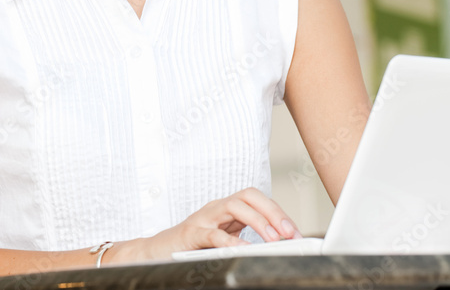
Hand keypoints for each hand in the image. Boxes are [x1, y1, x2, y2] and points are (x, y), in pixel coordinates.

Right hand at [140, 187, 302, 258]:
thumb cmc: (191, 246)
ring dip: (257, 221)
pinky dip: (230, 241)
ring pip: (234, 207)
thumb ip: (242, 236)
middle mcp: (216, 208)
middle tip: (289, 232)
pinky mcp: (190, 234)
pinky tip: (244, 250)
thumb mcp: (222, 238)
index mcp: (226, 209)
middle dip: (272, 212)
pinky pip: (213, 234)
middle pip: (249, 196)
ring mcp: (203, 218)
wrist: (155, 252)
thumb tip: (275, 243)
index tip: (294, 232)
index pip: (257, 199)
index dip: (278, 212)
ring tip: (273, 239)